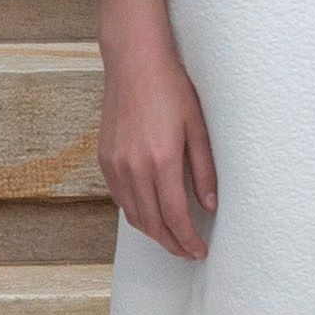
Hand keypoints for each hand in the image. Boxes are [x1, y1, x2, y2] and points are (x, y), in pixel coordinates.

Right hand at [94, 0, 215, 258]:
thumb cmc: (172, 89)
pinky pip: (119, 197)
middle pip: (152, 222)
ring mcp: (115, 164)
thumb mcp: (198, 127)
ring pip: (133, 214)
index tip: (200, 251)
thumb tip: (209, 206)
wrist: (134, 63)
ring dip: (153, 231)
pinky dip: (136, 212)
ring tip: (172, 238)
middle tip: (188, 252)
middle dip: (171, 243)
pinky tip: (151, 212)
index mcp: (161, 160)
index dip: (187, 239)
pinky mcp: (104, 158)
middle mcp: (134, 167)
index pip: (175, 216)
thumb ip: (204, 170)